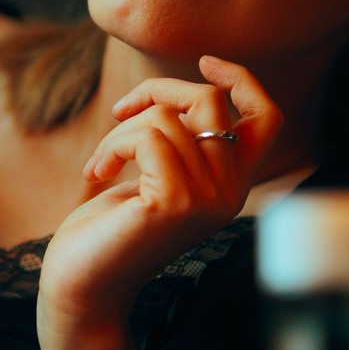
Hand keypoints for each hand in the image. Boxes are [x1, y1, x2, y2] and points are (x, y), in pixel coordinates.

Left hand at [37, 57, 281, 337]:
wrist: (82, 287)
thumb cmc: (109, 229)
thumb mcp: (155, 174)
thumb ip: (181, 140)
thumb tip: (186, 88)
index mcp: (232, 186)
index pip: (266, 117)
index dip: (241, 79)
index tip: (204, 61)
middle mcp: (230, 194)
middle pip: (211, 101)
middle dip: (157, 91)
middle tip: (121, 112)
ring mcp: (207, 200)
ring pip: (169, 117)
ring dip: (122, 129)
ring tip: (101, 162)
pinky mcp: (175, 202)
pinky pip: (147, 136)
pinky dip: (112, 145)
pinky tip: (96, 174)